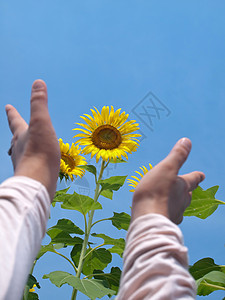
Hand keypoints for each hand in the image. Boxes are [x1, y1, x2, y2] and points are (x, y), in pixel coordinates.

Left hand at [6, 80, 59, 199]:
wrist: (38, 181)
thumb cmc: (40, 152)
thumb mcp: (41, 123)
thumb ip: (39, 103)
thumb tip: (38, 82)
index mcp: (21, 135)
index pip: (15, 120)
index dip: (12, 113)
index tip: (7, 106)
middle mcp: (19, 148)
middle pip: (15, 137)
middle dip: (15, 131)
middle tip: (13, 129)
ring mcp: (24, 162)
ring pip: (20, 151)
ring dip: (20, 147)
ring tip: (19, 146)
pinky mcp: (31, 174)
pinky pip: (29, 163)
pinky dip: (31, 160)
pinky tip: (35, 164)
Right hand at [132, 138, 204, 223]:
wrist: (148, 219)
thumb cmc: (156, 191)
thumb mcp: (167, 168)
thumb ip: (177, 155)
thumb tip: (187, 141)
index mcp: (183, 186)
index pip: (193, 179)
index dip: (197, 176)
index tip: (202, 175)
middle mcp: (182, 201)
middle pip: (188, 195)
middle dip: (188, 191)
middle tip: (189, 189)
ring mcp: (174, 213)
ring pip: (179, 206)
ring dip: (177, 202)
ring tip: (174, 201)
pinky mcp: (165, 222)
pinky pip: (168, 215)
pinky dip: (167, 212)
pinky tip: (162, 213)